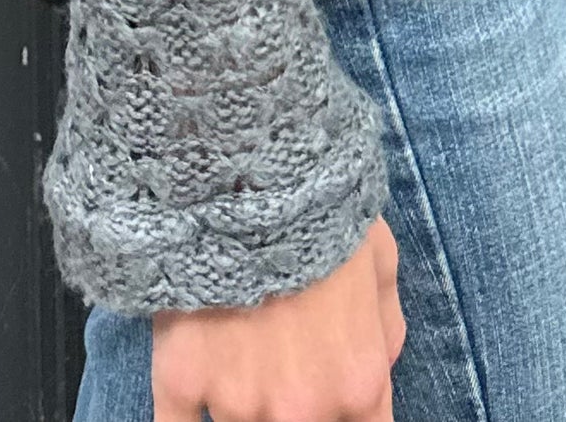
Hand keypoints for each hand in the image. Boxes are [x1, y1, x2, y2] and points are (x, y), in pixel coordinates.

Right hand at [151, 215, 404, 421]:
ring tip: (237, 345)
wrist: (246, 168)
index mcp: (358, 385)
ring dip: (240, 397)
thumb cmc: (321, 207)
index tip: (326, 394)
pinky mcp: (180, 384)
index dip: (346, 416)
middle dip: (292, 406)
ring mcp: (238, 404)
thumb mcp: (382, 259)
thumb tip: (378, 366)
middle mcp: (301, 412)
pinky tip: (193, 385)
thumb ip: (386, 328)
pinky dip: (185, 415)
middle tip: (279, 358)